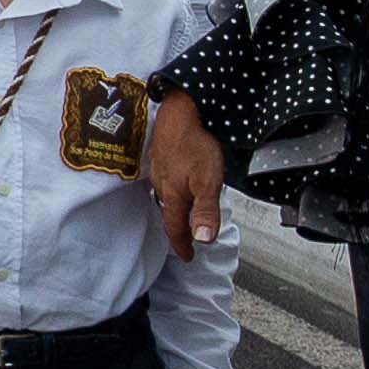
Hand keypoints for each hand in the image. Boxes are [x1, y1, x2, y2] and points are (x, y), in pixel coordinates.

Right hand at [147, 96, 225, 253]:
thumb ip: (206, 212)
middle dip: (177, 230)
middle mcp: (163, 185)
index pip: (176, 229)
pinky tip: (176, 184)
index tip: (188, 257)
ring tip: (182, 215)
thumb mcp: (208, 182)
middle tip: (185, 240)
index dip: (182, 246)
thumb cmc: (196, 144)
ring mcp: (159, 169)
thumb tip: (203, 240)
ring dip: (174, 210)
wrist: (181, 111)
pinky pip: (164, 180)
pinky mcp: (160, 156)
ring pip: (165, 197)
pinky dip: (171, 190)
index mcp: (175, 195)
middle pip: (169, 214)